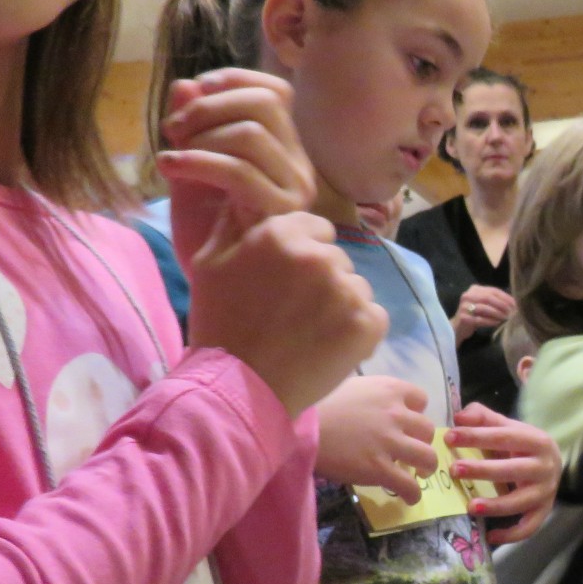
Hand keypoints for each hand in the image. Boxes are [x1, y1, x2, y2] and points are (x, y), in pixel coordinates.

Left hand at [158, 69, 316, 269]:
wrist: (218, 292)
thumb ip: (191, 127)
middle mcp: (298, 167)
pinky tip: (170, 169)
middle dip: (210, 106)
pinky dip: (197, 161)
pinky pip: (240, 171)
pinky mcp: (280, 216)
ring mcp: (295, 191)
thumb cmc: (206, 236)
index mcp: (284, 151)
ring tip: (172, 157)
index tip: (193, 93)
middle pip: (267, 103)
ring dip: (200, 137)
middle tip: (174, 129)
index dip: (233, 80)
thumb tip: (185, 83)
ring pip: (252, 133)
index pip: (276, 91)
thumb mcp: (192, 169)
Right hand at [187, 211, 386, 414]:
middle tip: (294, 314)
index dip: (302, 255)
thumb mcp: (209, 264)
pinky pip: (373, 316)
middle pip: (337, 260)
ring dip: (341, 306)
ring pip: (356, 288)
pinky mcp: (368, 324)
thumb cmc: (219, 326)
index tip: (287, 284)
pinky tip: (329, 347)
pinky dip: (358, 332)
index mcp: (282, 234)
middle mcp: (320, 256)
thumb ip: (233, 224)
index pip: (316, 229)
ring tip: (310, 334)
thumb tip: (246, 196)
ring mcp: (347, 290)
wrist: (237, 388)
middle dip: (322, 281)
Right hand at [314, 376, 437, 499]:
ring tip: (420, 473)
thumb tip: (376, 406)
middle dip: (422, 441)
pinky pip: (409, 485)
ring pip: (427, 457)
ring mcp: (390, 442)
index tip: (407, 423)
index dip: (416, 413)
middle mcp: (396, 413)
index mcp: (389, 389)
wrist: (300, 426)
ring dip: (426, 466)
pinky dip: (413, 493)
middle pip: (427, 429)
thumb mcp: (351, 386)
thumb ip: (371, 395)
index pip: (421, 398)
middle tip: (412, 450)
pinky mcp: (379, 468)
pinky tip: (409, 497)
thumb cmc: (317, 404)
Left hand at [448, 403, 560, 545]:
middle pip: (513, 470)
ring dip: (495, 505)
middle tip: (454, 470)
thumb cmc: (521, 444)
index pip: (504, 437)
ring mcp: (546, 492)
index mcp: (537, 440)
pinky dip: (511, 534)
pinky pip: (529, 527)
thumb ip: (483, 418)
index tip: (449, 437)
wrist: (551, 463)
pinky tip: (489, 536)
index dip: (476, 436)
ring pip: (521, 502)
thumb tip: (459, 417)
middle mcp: (546, 466)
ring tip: (470, 506)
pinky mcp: (543, 512)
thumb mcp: (506, 426)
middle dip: (482, 470)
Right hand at [452, 285, 516, 344]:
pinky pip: (480, 319)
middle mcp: (468, 295)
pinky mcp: (463, 318)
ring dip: (497, 313)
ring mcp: (464, 306)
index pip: (493, 290)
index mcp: (474, 289)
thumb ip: (495, 301)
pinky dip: (490, 321)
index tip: (515, 304)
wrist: (459, 327)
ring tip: (506, 318)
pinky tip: (497, 323)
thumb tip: (514, 303)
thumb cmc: (475, 315)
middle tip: (511, 311)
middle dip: (502, 305)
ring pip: (484, 308)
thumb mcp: (485, 305)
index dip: (505, 297)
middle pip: (488, 298)